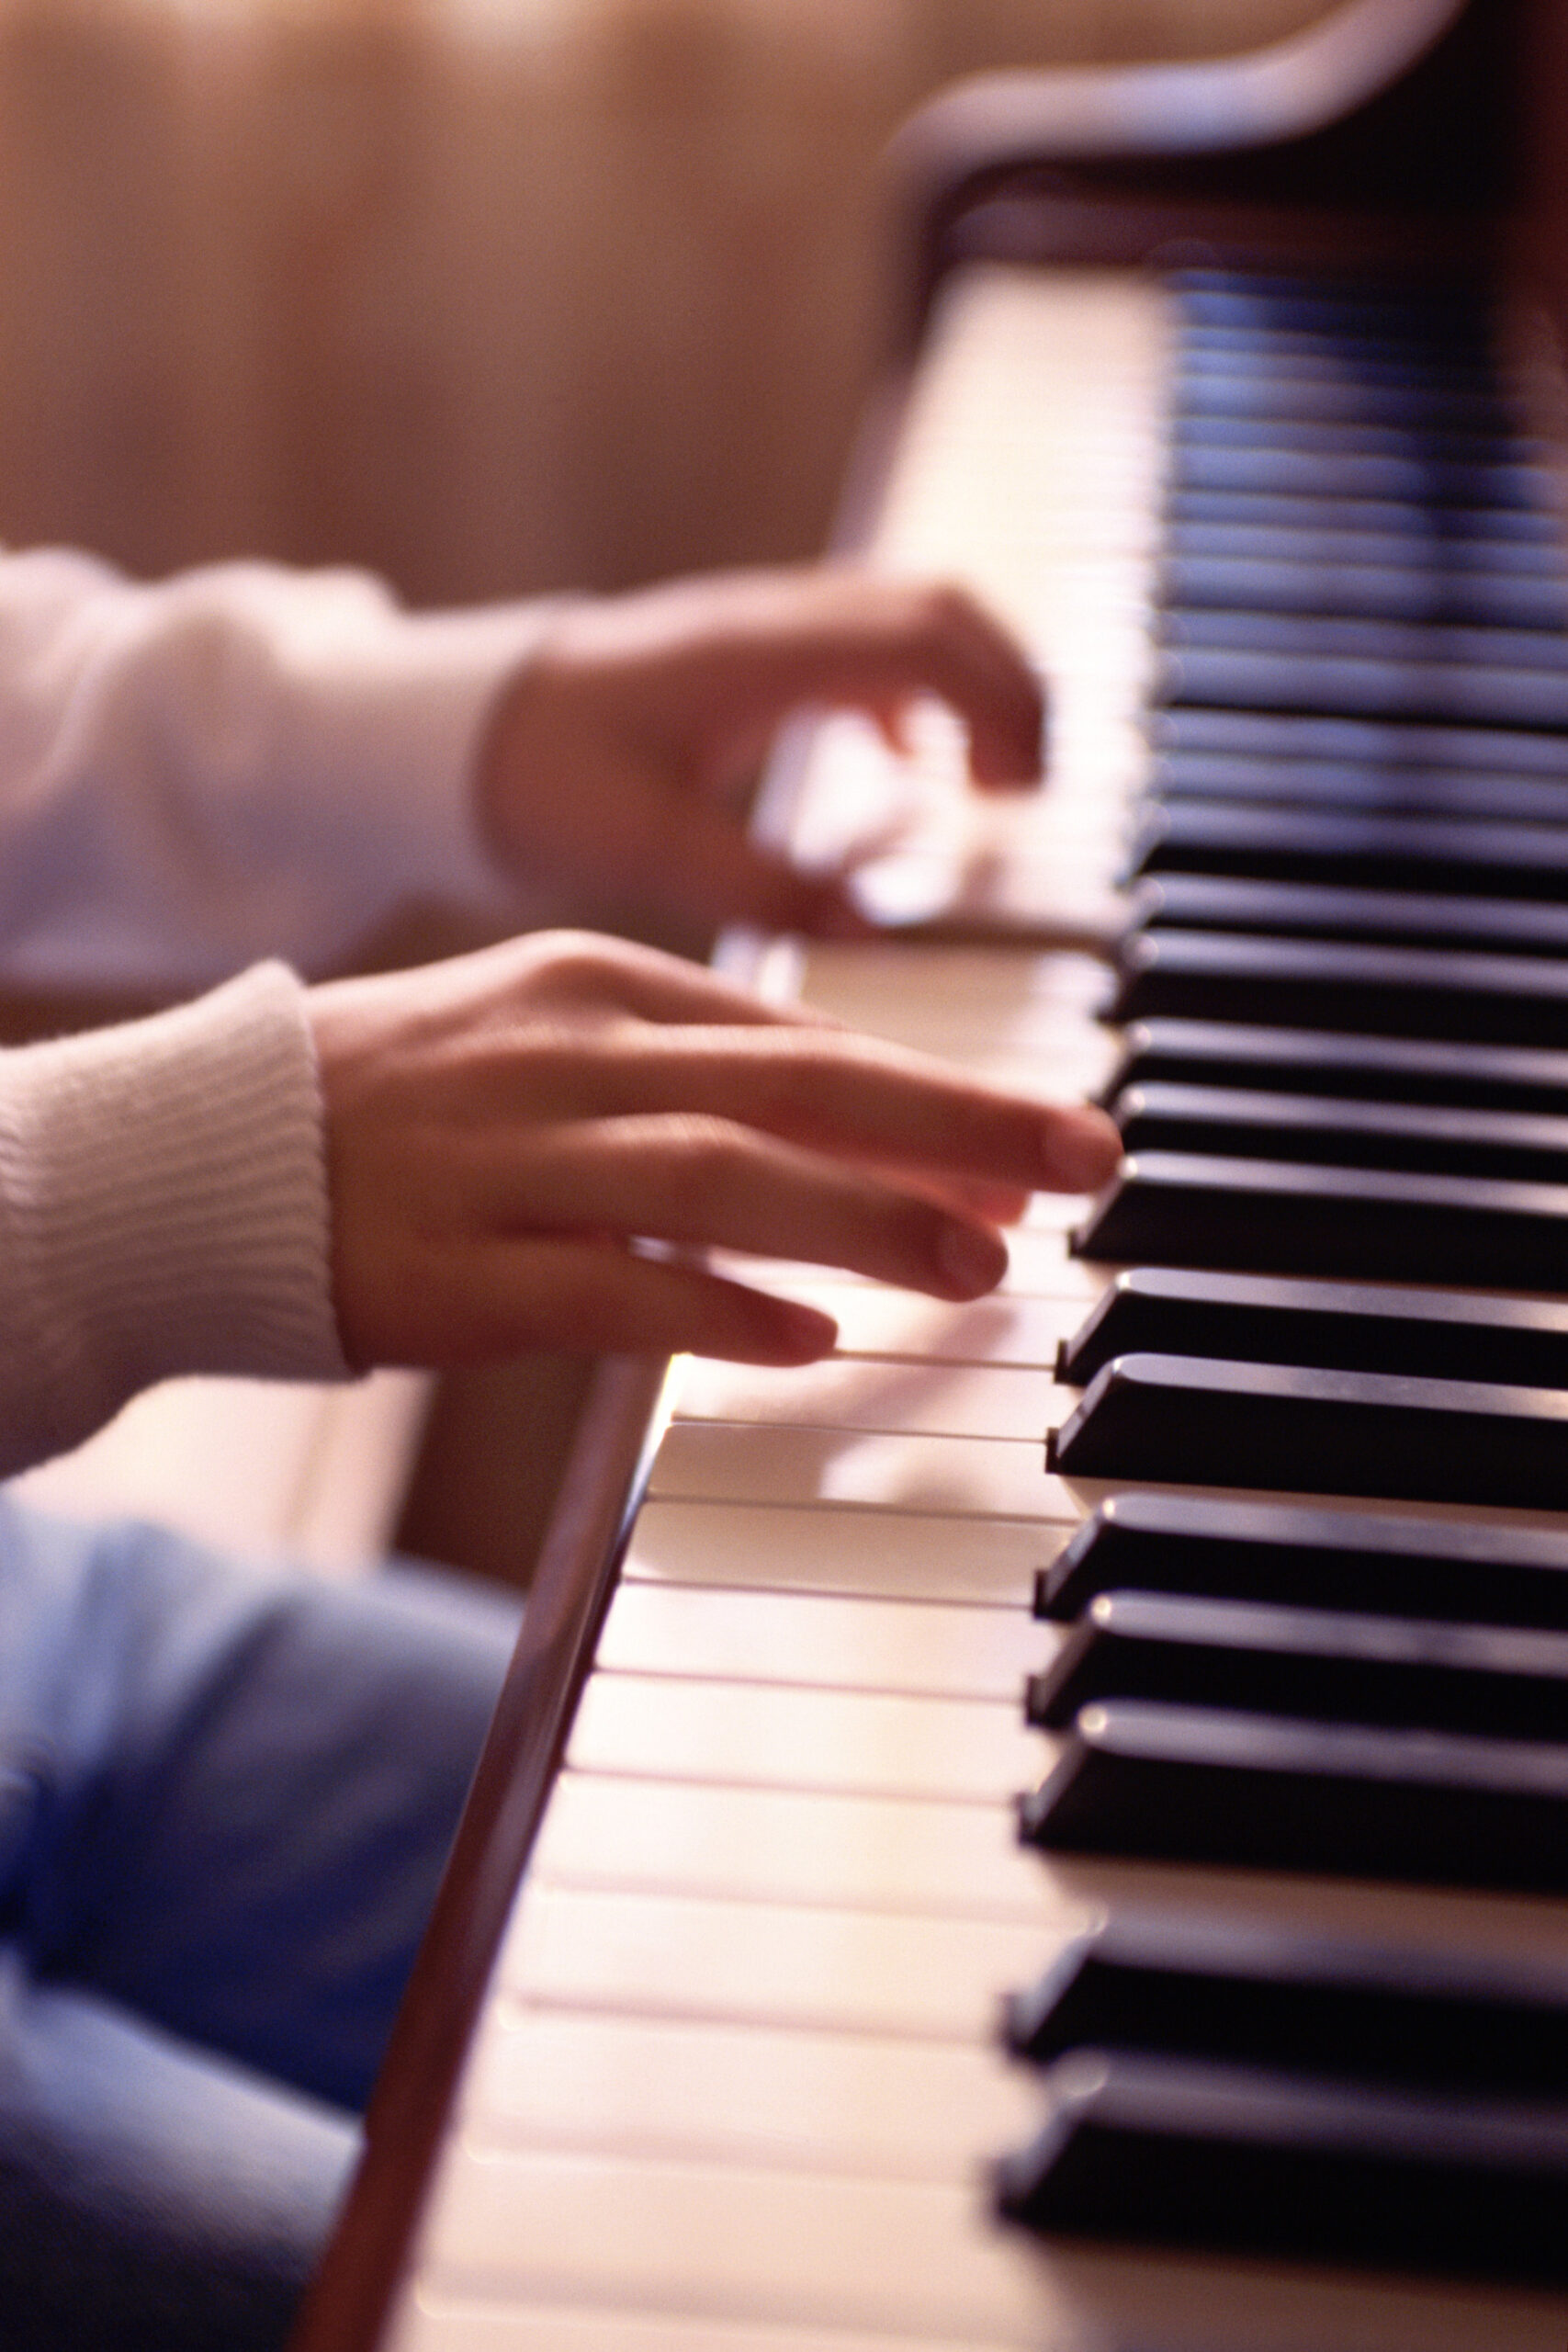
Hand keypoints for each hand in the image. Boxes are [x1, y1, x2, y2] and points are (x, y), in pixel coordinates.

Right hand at [308, 931, 1118, 1368]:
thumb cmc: (408, 1105)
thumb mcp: (554, 1043)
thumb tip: (863, 1138)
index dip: (940, 1093)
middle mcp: (568, 1059)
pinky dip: (710, 1309)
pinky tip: (806, 1335)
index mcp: (601, 990)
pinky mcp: (460, 1270)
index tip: (1052, 1139)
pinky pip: (604, 1288)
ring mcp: (510, 1161)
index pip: (806, 1039)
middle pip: (794, 1084)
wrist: (212, 1155)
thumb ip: (698, 1080)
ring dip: (858, 1216)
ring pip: (714, 1175)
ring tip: (976, 1264)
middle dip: (955, 1123)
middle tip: (1084, 1163)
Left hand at [476, 566, 1043, 938]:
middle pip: (939, 608)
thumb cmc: (536, 777)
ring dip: (969, 688)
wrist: (451, 730)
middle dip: (1007, 689)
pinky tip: (906, 772)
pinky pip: (866, 647)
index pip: (918, 638)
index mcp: (753, 655)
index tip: (1018, 793)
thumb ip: (757, 888)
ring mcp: (764, 630)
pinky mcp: (752, 655)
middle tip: (1025, 794)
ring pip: (911, 620)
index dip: (995, 703)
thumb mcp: (642, 848)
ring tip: (991, 787)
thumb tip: (870, 926)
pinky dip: (916, 699)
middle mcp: (770, 622)